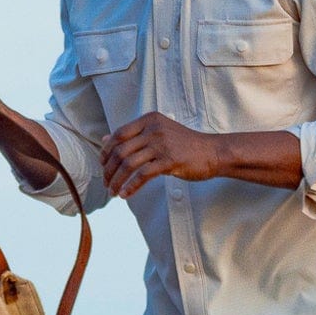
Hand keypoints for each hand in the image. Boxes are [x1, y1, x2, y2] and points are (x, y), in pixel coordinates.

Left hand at [100, 112, 218, 198]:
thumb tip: (105, 138)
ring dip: (117, 181)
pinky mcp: (170, 161)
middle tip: (106, 183)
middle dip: (108, 170)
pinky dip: (131, 187)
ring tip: (113, 192)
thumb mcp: (158, 133)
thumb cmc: (184, 144)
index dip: (106, 152)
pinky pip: (142, 175)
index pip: (118, 134)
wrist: (212, 152)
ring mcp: (162, 144)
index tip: (103, 166)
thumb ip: (133, 135)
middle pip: (120, 151)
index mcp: (149, 120)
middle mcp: (154, 129)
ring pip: (128, 164)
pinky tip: (126, 194)